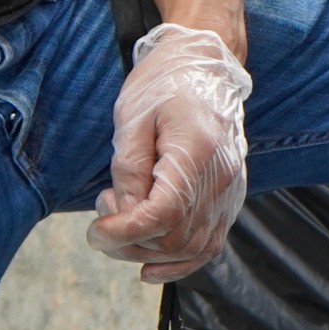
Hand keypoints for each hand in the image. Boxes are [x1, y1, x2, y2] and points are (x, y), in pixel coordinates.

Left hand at [87, 23, 251, 282]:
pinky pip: (210, 243)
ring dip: (149, 252)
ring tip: (123, 222)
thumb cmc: (165, 83)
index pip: (164, 215)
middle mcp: (222, 177)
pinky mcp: (231, 197)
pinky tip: (150, 266)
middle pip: (176, 237)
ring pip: (193, 248)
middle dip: (129, 241)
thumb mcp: (133, 116)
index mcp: (197, 150)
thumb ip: (129, 170)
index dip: (124, 232)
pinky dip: (180, 262)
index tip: (96, 229)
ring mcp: (232, 190)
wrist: (205, 63)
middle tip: (104, 213)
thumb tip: (125, 216)